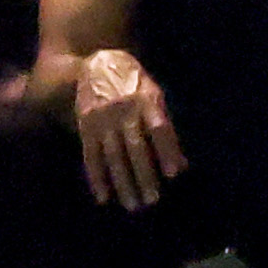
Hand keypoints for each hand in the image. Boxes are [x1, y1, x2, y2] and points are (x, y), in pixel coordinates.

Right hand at [72, 48, 185, 208]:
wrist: (97, 62)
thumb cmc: (135, 85)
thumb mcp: (155, 97)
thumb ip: (166, 129)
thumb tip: (181, 165)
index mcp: (147, 101)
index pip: (159, 129)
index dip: (166, 151)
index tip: (173, 175)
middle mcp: (124, 110)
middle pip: (135, 147)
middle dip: (144, 175)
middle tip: (152, 201)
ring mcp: (103, 119)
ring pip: (113, 155)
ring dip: (122, 182)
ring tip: (132, 205)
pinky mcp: (86, 125)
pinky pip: (91, 155)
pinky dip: (97, 177)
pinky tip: (103, 197)